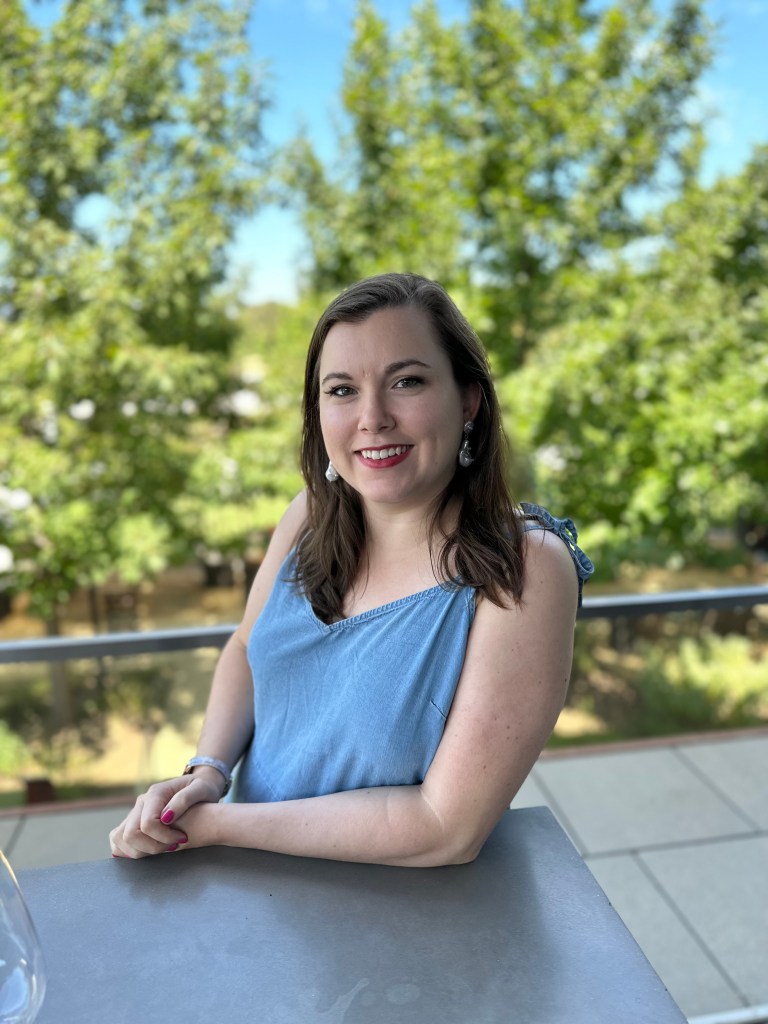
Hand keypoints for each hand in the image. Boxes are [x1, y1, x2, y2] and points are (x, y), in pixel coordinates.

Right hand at [109, 770, 223, 859]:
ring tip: (163, 848)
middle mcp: (141, 802)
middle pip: (130, 834)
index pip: (147, 823)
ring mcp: (135, 812)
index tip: (182, 839)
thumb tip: (166, 817)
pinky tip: (148, 851)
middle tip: (173, 847)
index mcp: (156, 793)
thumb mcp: (202, 788)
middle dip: (152, 847)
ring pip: (120, 839)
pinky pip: (118, 839)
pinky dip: (128, 850)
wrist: (199, 786)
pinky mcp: (133, 822)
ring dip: (140, 851)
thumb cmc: (203, 788)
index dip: (163, 837)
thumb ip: (184, 799)